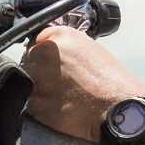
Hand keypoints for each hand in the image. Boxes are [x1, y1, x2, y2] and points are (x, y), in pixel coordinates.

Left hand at [20, 25, 144, 144]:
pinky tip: (57, 108)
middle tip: (58, 85)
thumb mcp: (92, 51)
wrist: (117, 109)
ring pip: (28, 81)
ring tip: (59, 98)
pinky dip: (39, 107)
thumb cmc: (112, 83)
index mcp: (60, 36)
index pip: (39, 41)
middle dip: (40, 72)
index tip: (51, 66)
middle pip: (30, 60)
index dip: (45, 55)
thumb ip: (70, 49)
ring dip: (38, 89)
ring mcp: (36, 76)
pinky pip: (29, 102)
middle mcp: (44, 52)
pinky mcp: (34, 100)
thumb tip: (58, 57)